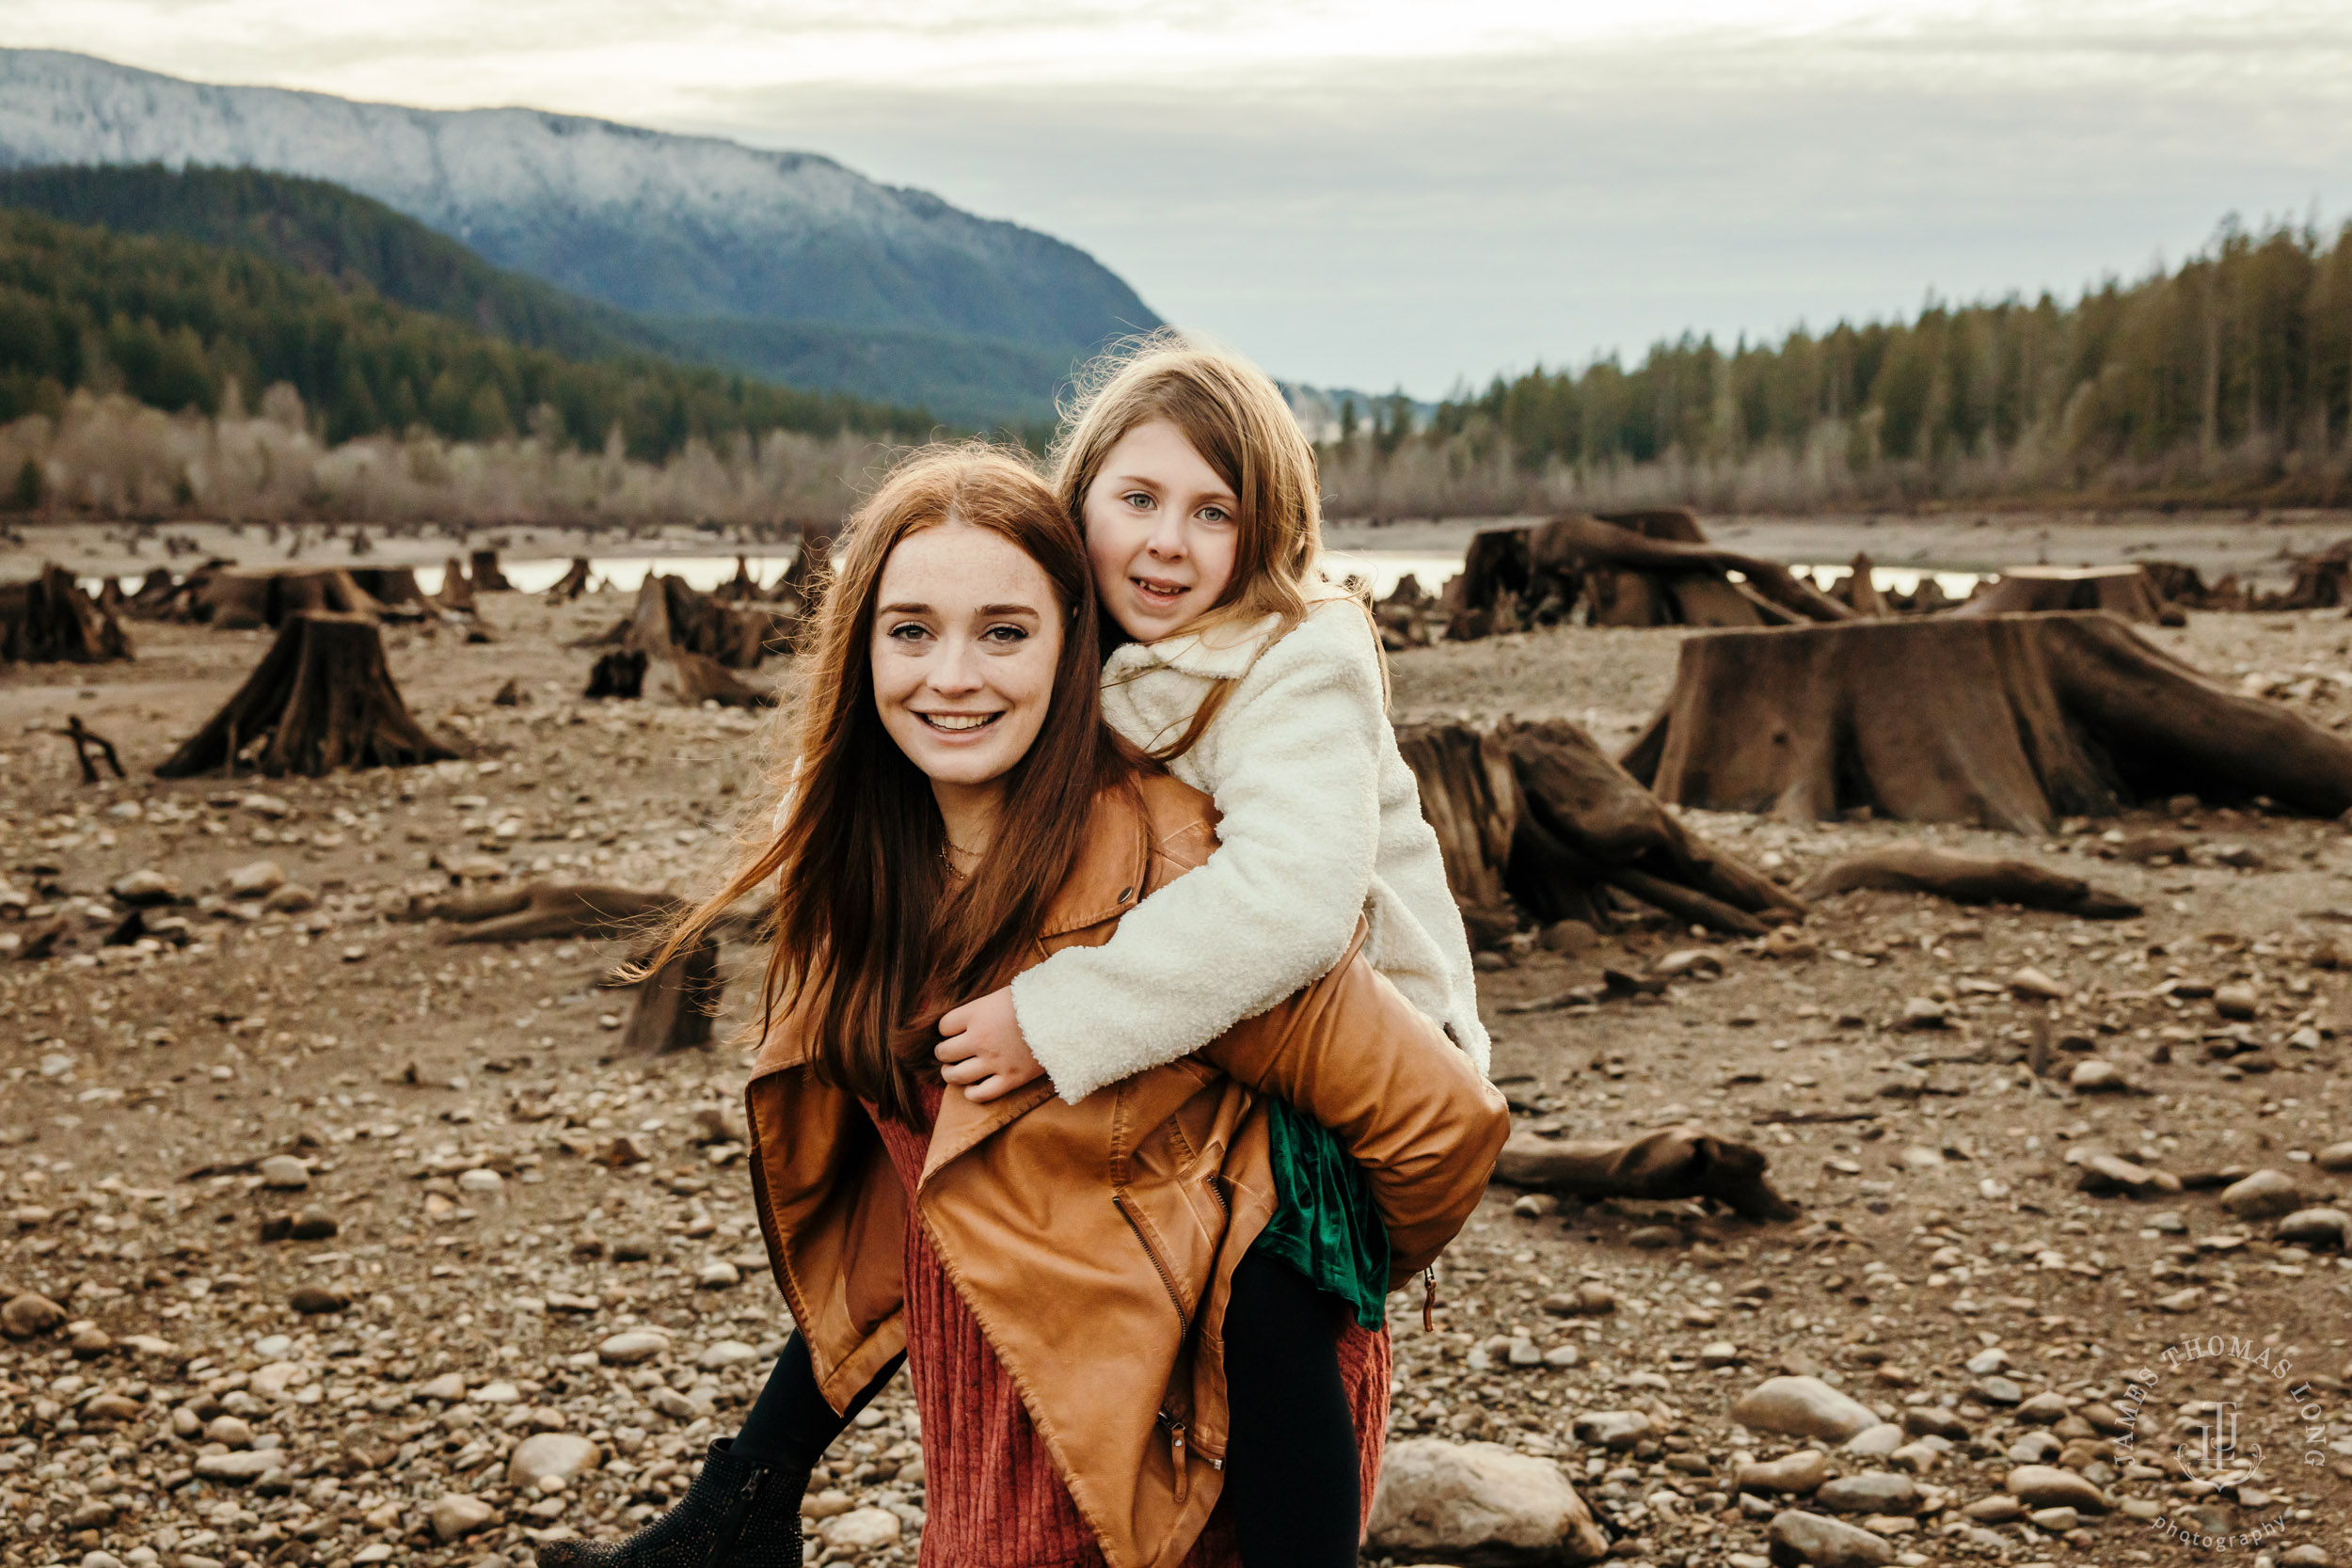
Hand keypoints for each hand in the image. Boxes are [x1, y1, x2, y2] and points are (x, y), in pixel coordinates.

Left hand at [935, 986, 1044, 1102]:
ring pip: (956, 1075)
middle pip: (944, 1052)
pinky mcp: (1011, 1079)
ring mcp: (994, 1062)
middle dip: (944, 1052)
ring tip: (953, 1070)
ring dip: (950, 1074)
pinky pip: (980, 1094)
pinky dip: (971, 1093)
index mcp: (977, 1014)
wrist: (1067, 1017)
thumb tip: (969, 1013)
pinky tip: (972, 1087)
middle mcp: (980, 1039)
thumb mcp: (1004, 994)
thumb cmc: (1036, 1000)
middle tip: (949, 1051)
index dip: (947, 1029)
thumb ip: (983, 1006)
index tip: (953, 1030)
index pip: (944, 1026)